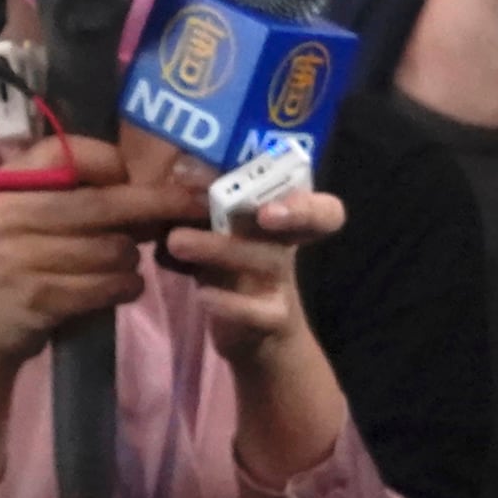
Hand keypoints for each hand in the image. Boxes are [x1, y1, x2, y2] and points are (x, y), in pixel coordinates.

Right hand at [0, 133, 180, 375]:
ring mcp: (20, 258)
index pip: (65, 153)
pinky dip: (126, 287)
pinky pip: (106, 286)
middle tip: (190, 204)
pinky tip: (124, 288)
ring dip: (132, 259)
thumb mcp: (29, 217)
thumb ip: (73, 195)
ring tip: (126, 264)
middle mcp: (9, 214)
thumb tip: (146, 184)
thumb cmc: (18, 262)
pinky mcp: (39, 298)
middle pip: (100, 203)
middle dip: (153, 205)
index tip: (135, 174)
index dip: (109, 162)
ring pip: (110, 249)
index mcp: (7, 185)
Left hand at [156, 156, 345, 369]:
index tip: (267, 193)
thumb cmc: (229, 267)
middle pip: (300, 223)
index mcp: (280, 218)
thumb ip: (203, 203)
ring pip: (265, 261)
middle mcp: (285, 247)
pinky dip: (228, 302)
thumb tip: (178, 164)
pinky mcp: (268, 320)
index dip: (307, 204)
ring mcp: (281, 285)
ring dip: (219, 248)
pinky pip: (255, 311)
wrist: (249, 333)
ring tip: (176, 240)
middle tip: (236, 202)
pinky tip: (202, 294)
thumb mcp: (217, 233)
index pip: (321, 207)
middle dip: (285, 211)